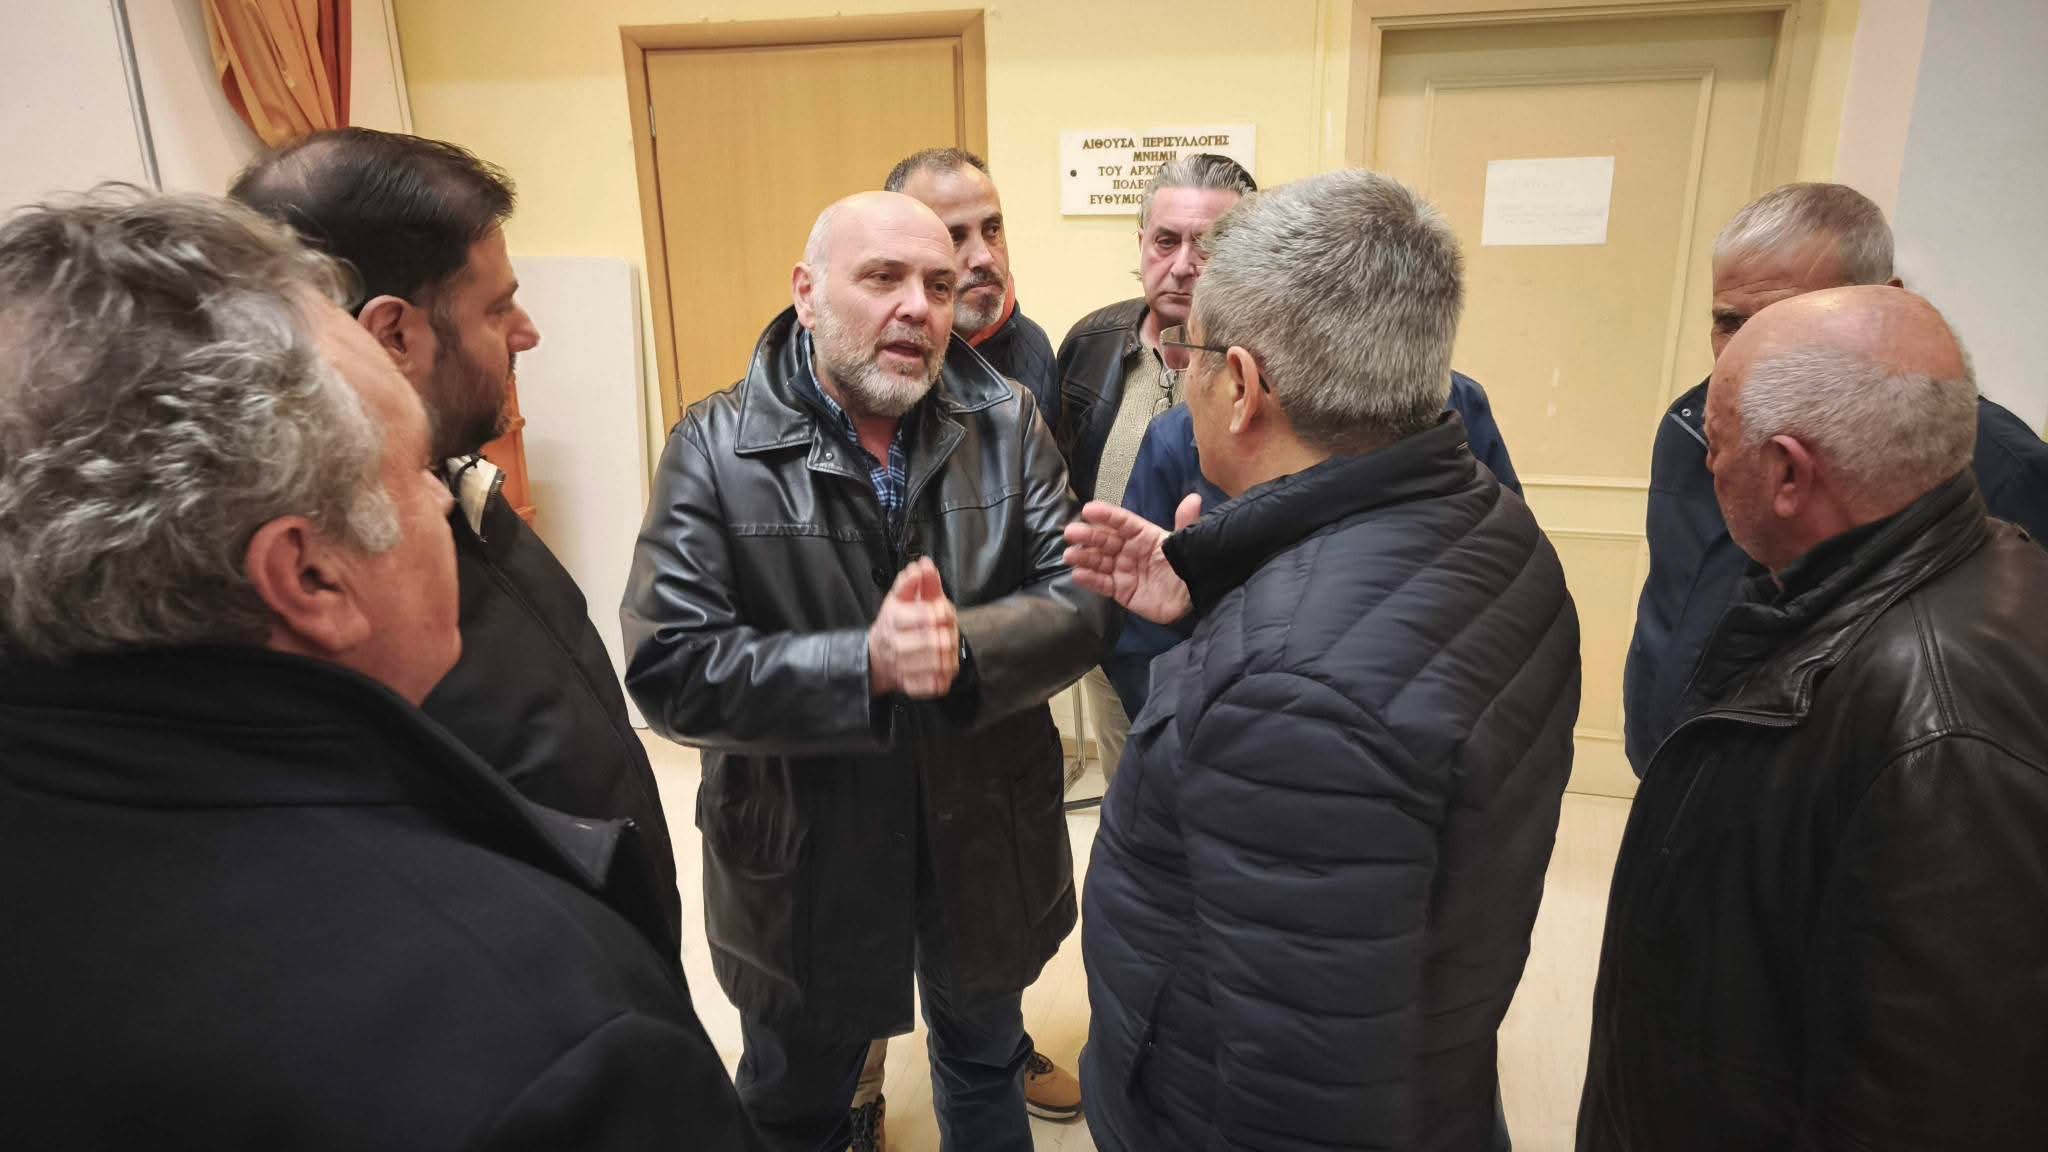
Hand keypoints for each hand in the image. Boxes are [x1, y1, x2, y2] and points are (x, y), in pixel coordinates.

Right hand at [867, 557, 959, 698]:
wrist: (878, 656)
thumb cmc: (895, 622)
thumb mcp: (902, 598)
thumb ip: (915, 582)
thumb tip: (922, 564)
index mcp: (894, 619)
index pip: (925, 616)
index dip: (941, 613)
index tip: (944, 612)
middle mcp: (896, 644)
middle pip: (933, 641)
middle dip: (948, 635)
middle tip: (949, 632)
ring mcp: (902, 667)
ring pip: (936, 664)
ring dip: (949, 655)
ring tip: (948, 648)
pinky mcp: (910, 686)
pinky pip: (933, 685)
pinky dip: (942, 678)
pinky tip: (943, 667)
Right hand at [1061, 494, 1200, 624]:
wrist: (1193, 597)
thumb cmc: (1187, 564)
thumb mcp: (1185, 542)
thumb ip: (1185, 521)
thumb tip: (1194, 498)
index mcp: (1143, 535)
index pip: (1122, 522)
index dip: (1106, 516)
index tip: (1088, 510)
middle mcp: (1129, 550)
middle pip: (1105, 540)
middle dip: (1087, 536)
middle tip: (1070, 533)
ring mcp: (1123, 570)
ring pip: (1099, 561)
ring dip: (1083, 557)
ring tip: (1069, 555)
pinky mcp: (1121, 591)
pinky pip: (1102, 584)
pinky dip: (1090, 580)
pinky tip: (1078, 574)